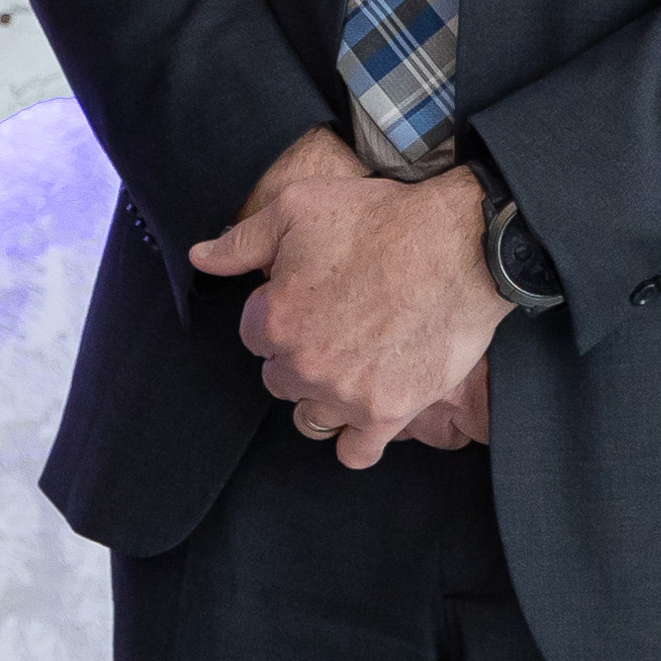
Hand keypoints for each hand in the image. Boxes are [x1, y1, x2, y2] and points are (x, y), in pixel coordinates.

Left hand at [193, 139, 502, 468]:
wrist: (460, 244)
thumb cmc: (379, 220)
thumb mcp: (298, 208)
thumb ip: (241, 242)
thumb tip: (200, 258)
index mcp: (275, 318)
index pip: (252, 337)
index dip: (277, 315)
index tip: (306, 300)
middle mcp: (304, 365)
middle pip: (279, 379)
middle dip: (296, 356)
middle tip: (332, 328)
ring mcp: (346, 395)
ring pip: (309, 419)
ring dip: (320, 399)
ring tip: (345, 369)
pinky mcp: (388, 413)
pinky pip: (354, 452)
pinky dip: (354, 438)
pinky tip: (362, 411)